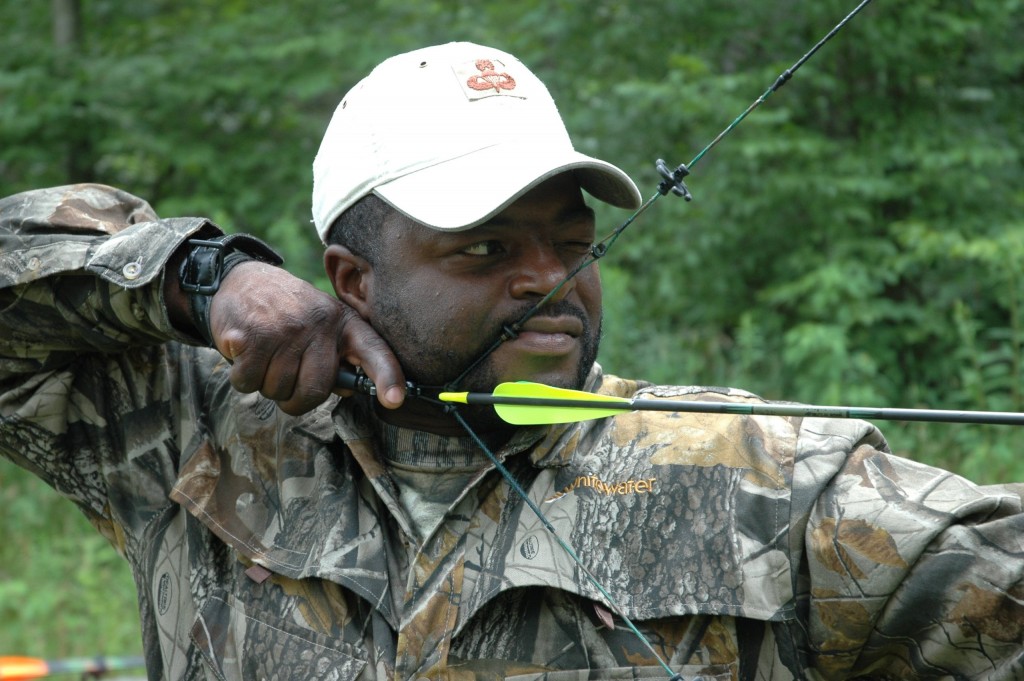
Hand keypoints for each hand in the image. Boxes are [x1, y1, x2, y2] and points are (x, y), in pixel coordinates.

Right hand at [208, 261, 404, 414]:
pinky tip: (246, 353)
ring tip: (266, 356)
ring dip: (265, 384)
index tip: (395, 399)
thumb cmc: (288, 314)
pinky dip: (242, 377)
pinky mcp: (252, 335)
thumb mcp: (322, 326)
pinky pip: (248, 382)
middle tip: (286, 377)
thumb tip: (348, 389)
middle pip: (313, 391)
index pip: (373, 350)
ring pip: (276, 390)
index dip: (387, 376)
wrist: (243, 281)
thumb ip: (338, 358)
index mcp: (342, 322)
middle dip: (295, 398)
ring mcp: (285, 329)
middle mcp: (318, 324)